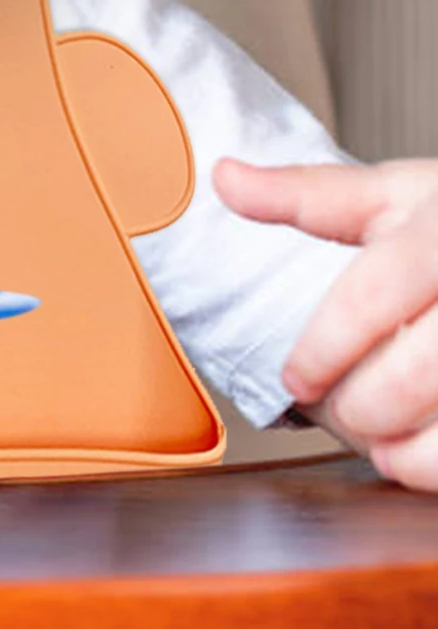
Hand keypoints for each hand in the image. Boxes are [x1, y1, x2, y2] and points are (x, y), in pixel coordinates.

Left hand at [215, 155, 437, 486]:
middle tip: (337, 412)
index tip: (294, 379)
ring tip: (377, 444)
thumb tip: (222, 178)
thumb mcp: (395, 193)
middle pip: (418, 371)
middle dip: (365, 405)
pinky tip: (417, 462)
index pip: (369, 298)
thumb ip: (309, 194)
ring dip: (410, 447)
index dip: (322, 349)